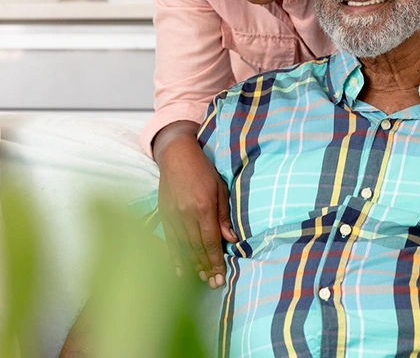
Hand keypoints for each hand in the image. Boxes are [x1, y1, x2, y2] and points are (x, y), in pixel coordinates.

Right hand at [154, 123, 237, 287]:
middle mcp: (187, 216)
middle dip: (206, 268)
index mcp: (203, 208)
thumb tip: (231, 239)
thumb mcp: (220, 188)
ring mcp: (173, 217)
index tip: (222, 276)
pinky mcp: (164, 216)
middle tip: (214, 284)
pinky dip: (175, 257)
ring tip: (202, 280)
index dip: (216, 261)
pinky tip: (180, 271)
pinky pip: (170, 241)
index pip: (210, 241)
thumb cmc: (203, 170)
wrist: (177, 156)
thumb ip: (224, 215)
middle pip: (197, 248)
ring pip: (184, 247)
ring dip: (193, 266)